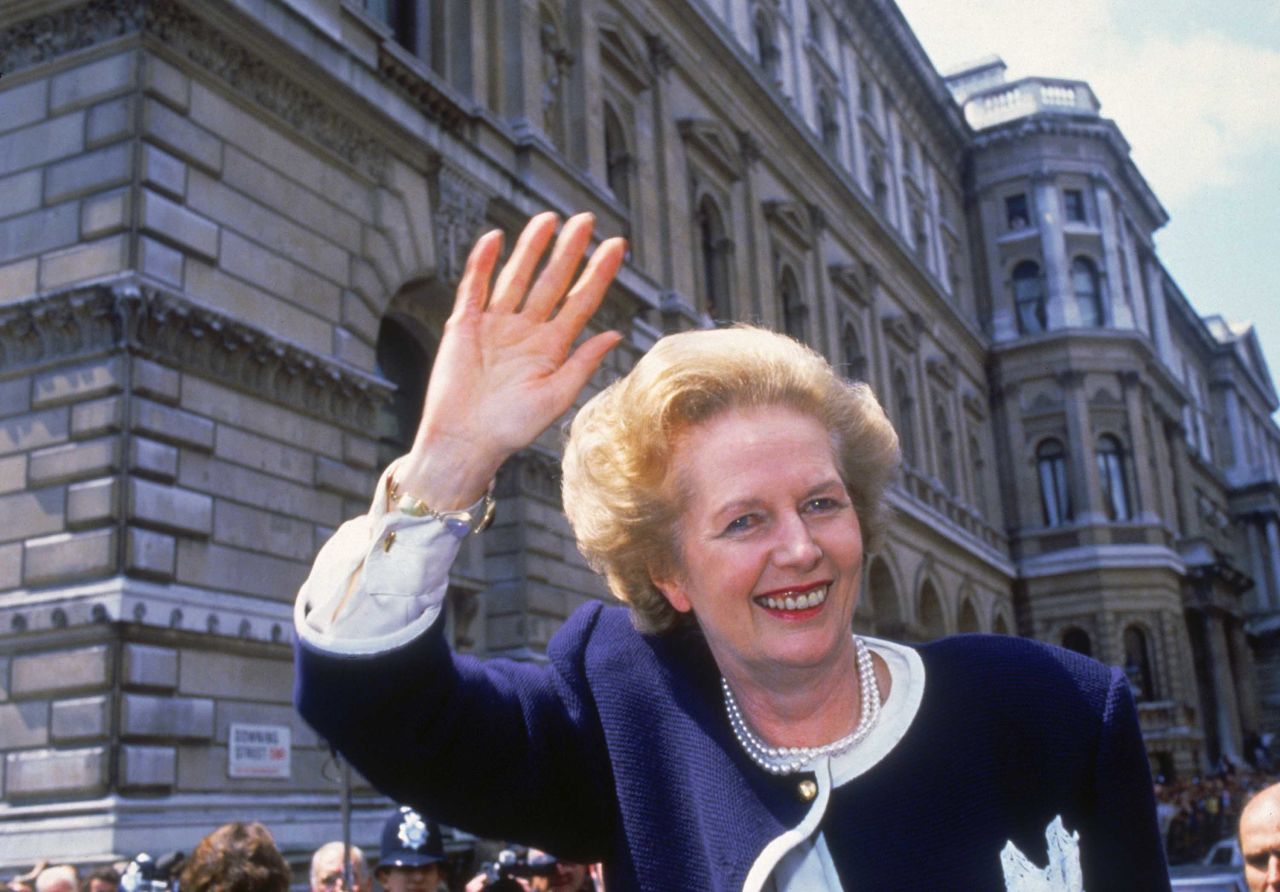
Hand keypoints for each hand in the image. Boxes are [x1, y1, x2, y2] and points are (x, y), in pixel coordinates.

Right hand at [394, 212, 625, 508]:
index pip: (581, 301)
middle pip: (552, 281)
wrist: (465, 441)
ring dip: (531, 248)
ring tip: (548, 219)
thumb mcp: (556, 397)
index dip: (599, 273)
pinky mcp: (464, 325)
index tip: (618, 245)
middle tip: (586, 219)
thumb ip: (583, 362)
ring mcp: (495, 326)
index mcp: (552, 348)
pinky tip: (495, 239)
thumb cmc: (511, 428)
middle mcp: (526, 332)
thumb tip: (616, 334)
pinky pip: (474, 287)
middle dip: (569, 251)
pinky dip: (482, 263)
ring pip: (517, 277)